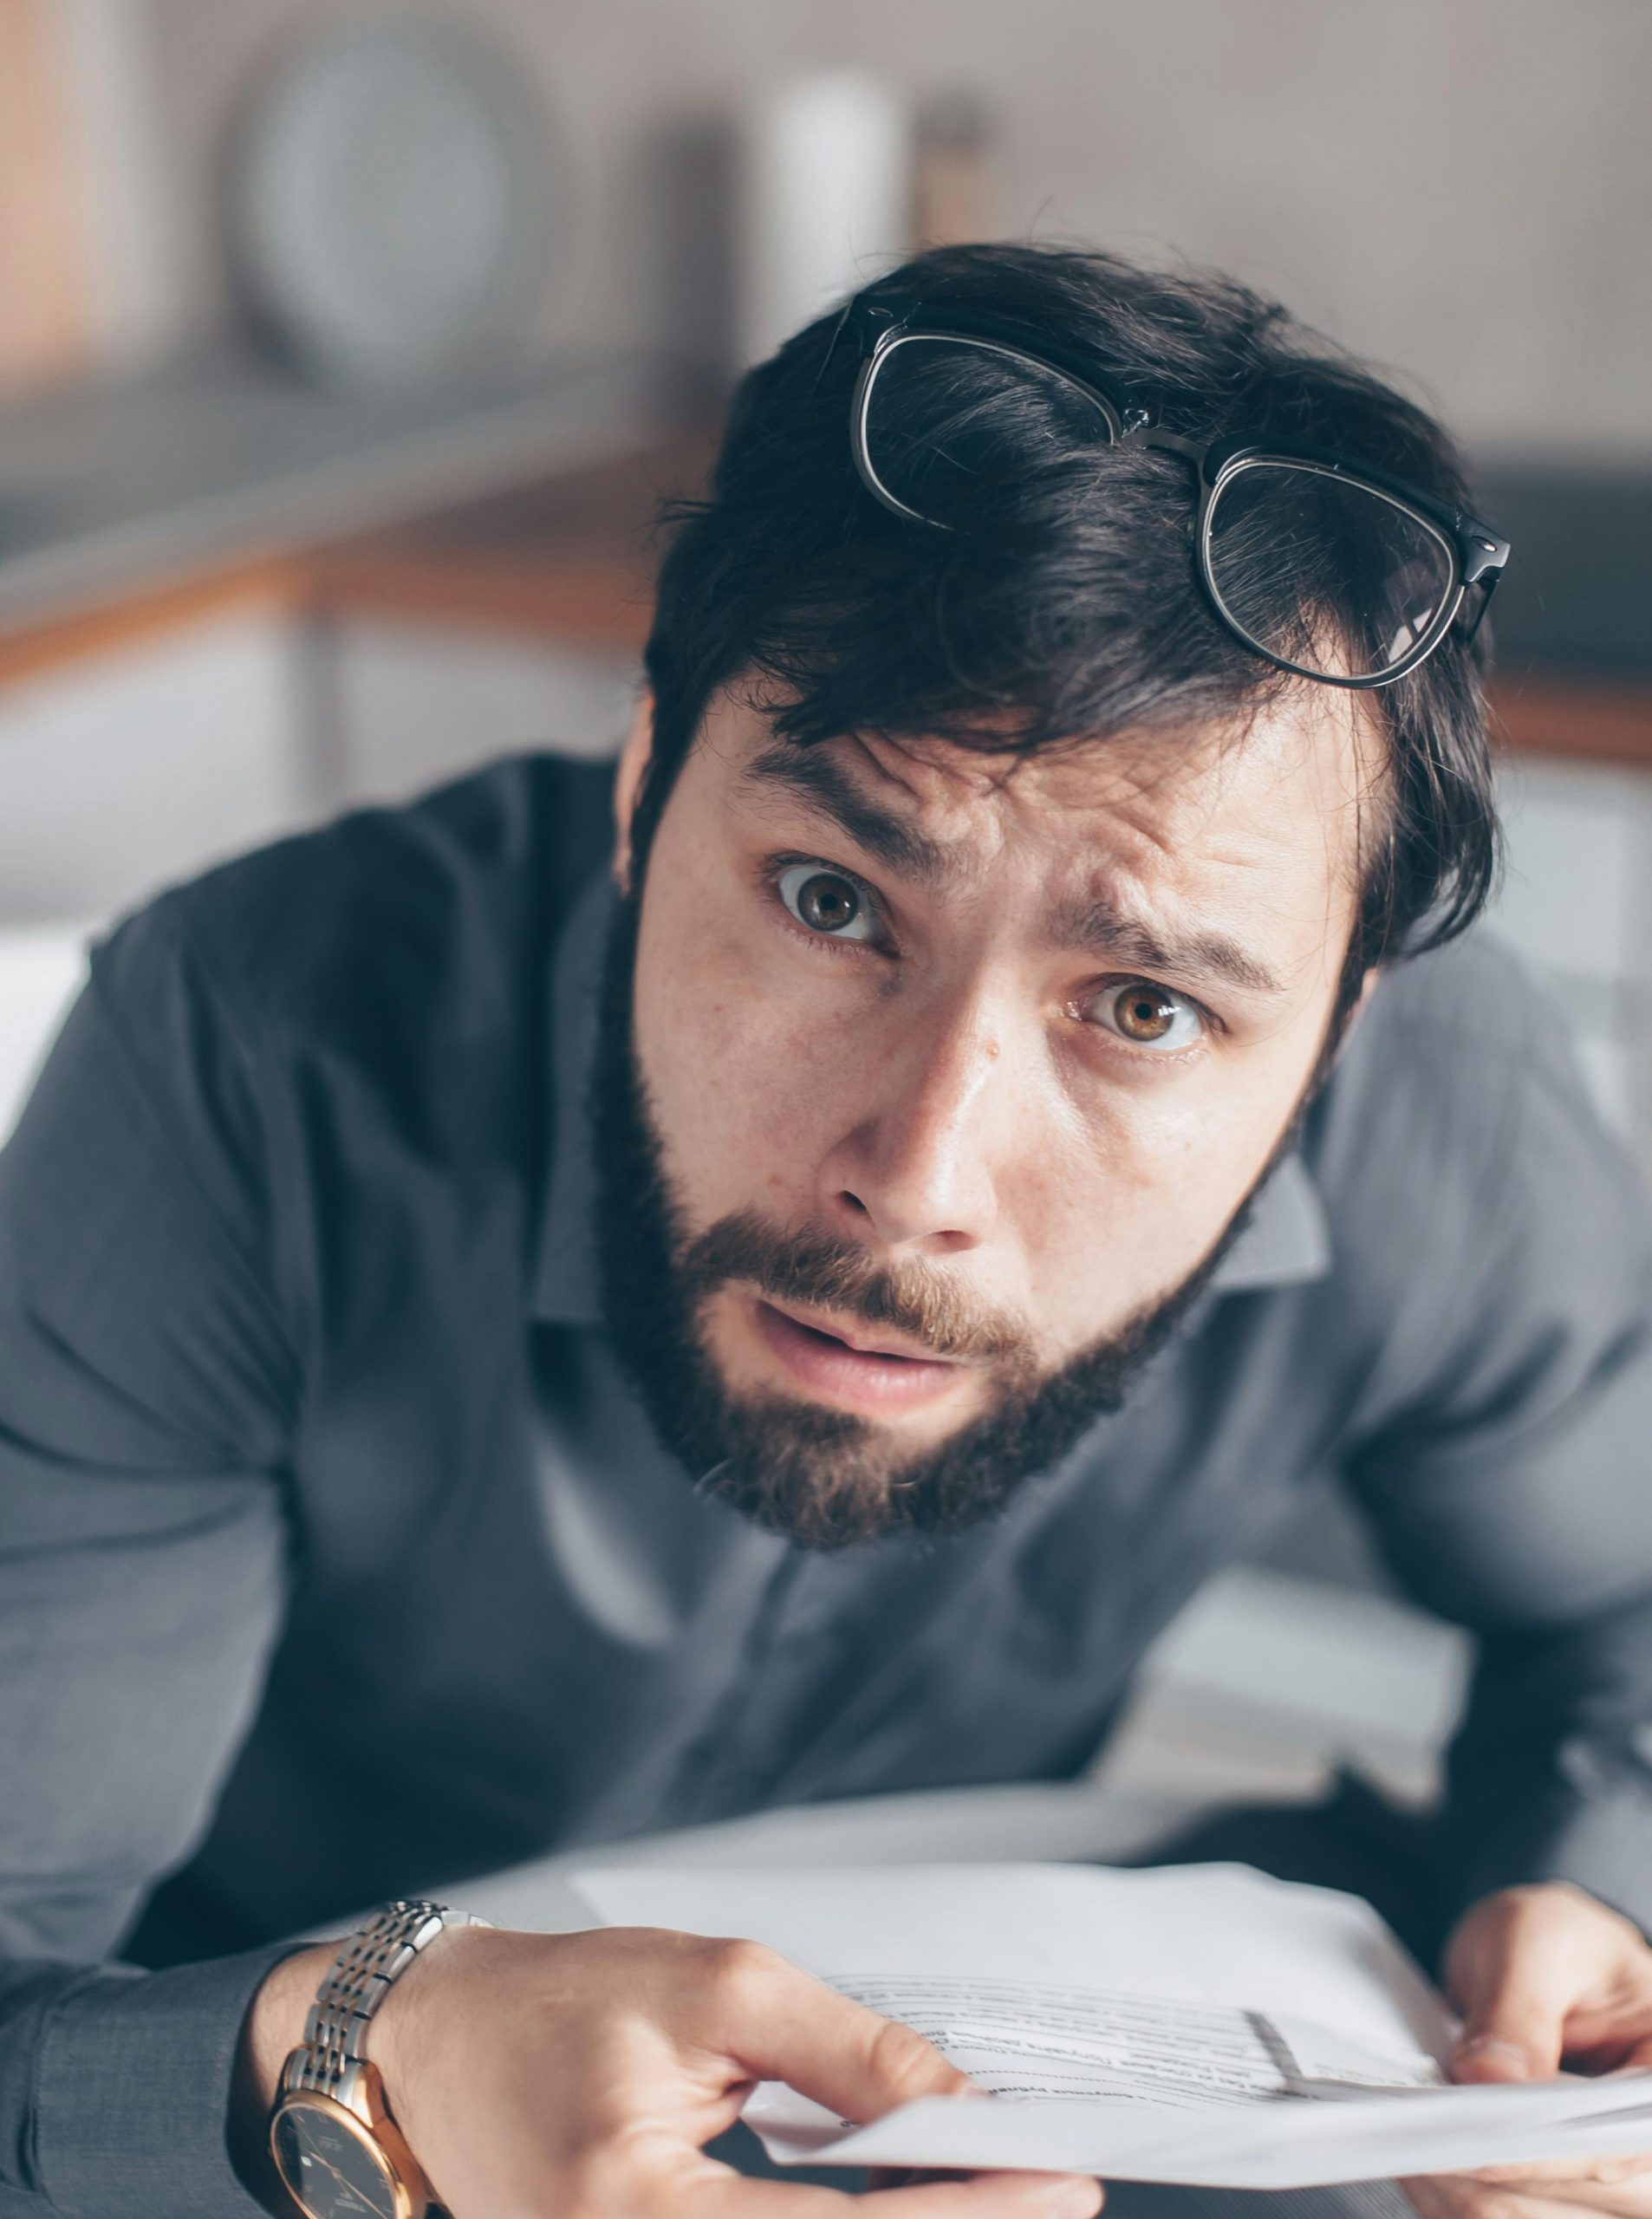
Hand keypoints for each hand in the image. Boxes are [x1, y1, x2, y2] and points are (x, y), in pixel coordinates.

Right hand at [244, 1922, 1103, 2218]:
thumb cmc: (559, 1999)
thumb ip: (851, 2055)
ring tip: (991, 2190)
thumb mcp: (716, 1987)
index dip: (969, 2215)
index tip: (1066, 2187)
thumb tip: (966, 2115)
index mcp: (635, 2214)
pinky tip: (902, 2203)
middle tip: (1050, 2194)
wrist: (431, 2043)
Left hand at [1402, 1883, 1651, 2218]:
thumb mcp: (1538, 1943)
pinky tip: (1417, 2159)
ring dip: (1459, 2189)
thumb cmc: (1559, 1943)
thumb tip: (1487, 2077)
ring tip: (1402, 2139)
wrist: (1550, 1961)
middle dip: (1483, 2173)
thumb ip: (1519, 2008)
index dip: (1536, 2156)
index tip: (1460, 2145)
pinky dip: (1454, 2195)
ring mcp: (1611, 2185)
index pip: (1611, 2148)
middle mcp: (1649, 2153)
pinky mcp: (1564, 2195)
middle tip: (1403, 2133)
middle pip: (1569, 2203)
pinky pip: (1506, 2215)